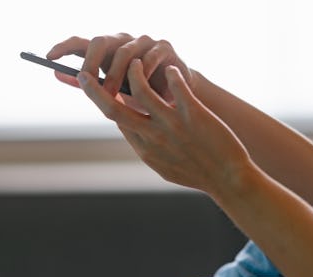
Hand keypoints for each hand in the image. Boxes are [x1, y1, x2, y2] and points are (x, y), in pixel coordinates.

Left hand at [47, 34, 193, 105]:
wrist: (175, 97)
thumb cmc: (138, 94)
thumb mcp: (111, 92)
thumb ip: (86, 83)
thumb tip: (57, 73)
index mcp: (106, 51)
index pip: (80, 43)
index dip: (64, 47)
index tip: (48, 57)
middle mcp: (122, 41)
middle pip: (99, 42)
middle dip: (91, 64)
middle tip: (88, 85)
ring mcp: (143, 42)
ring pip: (124, 52)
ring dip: (115, 75)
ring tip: (112, 95)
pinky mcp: (164, 47)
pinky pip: (150, 57)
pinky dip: (145, 72)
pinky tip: (144, 87)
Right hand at [76, 58, 252, 194]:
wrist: (227, 180)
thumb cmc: (197, 173)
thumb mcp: (163, 165)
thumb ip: (147, 148)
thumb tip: (133, 133)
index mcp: (143, 149)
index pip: (116, 120)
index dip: (103, 101)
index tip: (97, 88)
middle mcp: (152, 136)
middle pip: (113, 109)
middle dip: (94, 89)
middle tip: (84, 73)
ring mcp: (172, 125)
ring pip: (141, 91)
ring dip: (134, 71)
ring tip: (135, 60)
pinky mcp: (193, 115)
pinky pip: (177, 88)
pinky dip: (171, 75)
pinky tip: (170, 69)